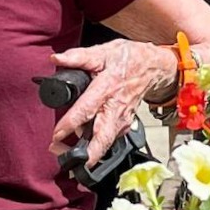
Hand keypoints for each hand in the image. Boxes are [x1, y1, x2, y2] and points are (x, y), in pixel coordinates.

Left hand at [48, 39, 178, 167]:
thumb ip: (78, 57)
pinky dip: (95, 146)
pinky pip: (108, 140)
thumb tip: (56, 58)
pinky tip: (81, 143)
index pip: (87, 109)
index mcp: (108, 88)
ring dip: (86, 153)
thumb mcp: (103, 52)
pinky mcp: (124, 125)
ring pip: (105, 144)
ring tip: (64, 151)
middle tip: (62, 158)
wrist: (153, 67)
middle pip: (101, 139)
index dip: (70, 124)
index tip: (56, 134)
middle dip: (83, 155)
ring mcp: (122, 120)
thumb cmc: (129, 59)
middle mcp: (116, 108)